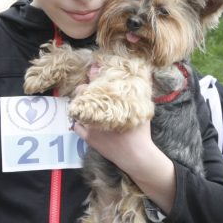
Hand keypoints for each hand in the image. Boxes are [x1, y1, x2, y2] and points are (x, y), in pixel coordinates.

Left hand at [71, 67, 173, 211]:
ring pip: (77, 109)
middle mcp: (97, 112)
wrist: (136, 155)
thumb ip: (144, 89)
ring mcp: (91, 125)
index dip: (94, 73)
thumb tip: (147, 73)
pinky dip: (78, 120)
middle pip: (83, 93)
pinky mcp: (88, 138)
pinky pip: (76, 126)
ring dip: (80, 103)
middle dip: (84, 88)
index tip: (93, 68)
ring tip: (85, 101)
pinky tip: (82, 118)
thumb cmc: (141, 132)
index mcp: (110, 102)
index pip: (97, 82)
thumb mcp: (144, 107)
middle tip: (88, 87)